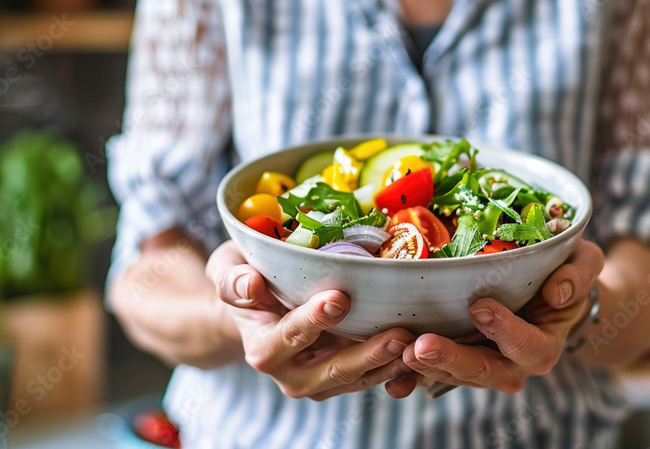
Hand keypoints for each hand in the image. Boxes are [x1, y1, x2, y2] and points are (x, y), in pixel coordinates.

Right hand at [207, 241, 414, 400]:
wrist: (257, 303)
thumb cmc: (245, 276)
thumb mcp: (228, 269)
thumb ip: (233, 280)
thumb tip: (250, 284)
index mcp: (262, 347)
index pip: (289, 337)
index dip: (313, 320)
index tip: (339, 298)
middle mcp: (290, 373)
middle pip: (332, 369)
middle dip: (366, 353)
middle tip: (397, 333)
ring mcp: (320, 380)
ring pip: (359, 379)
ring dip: (389, 363)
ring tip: (417, 342)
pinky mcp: (344, 378)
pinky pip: (373, 378)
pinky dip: (397, 368)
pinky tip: (421, 352)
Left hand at [388, 241, 603, 396]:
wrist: (550, 292)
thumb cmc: (566, 272)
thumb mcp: (584, 263)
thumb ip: (577, 276)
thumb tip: (557, 292)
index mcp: (544, 343)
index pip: (529, 347)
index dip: (506, 331)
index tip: (480, 307)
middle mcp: (513, 363)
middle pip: (484, 371)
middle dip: (452, 360)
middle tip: (421, 347)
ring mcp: (483, 363)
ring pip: (455, 375)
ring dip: (426, 366)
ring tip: (399, 348)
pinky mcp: (458, 360)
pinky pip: (434, 374)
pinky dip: (411, 374)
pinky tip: (390, 369)